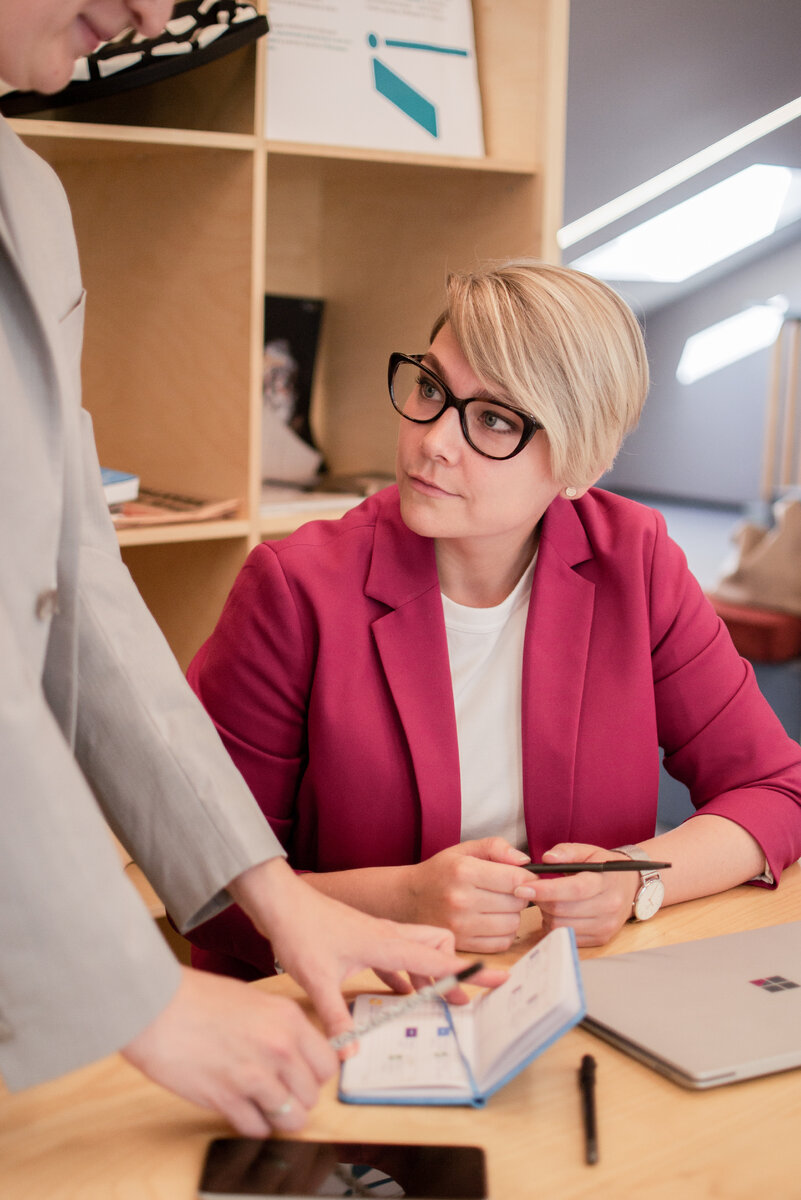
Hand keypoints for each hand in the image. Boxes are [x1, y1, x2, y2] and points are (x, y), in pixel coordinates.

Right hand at [121, 966, 336, 1135]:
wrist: (155, 1006)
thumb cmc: (195, 998)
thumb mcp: (253, 1000)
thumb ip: (279, 1027)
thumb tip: (294, 1052)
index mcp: (288, 1018)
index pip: (327, 1063)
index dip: (314, 1074)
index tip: (302, 1076)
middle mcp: (278, 1047)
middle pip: (312, 1095)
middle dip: (298, 1097)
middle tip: (280, 1091)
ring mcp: (254, 1075)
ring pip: (292, 1118)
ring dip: (279, 1116)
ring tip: (262, 1105)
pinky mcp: (227, 1099)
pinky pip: (257, 1128)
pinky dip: (252, 1125)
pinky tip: (241, 1110)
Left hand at [229, 859, 506, 1042]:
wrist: (281, 902)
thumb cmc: (300, 931)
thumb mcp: (316, 980)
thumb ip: (337, 1018)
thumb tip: (349, 1054)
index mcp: (387, 942)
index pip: (439, 959)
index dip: (470, 973)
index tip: (500, 979)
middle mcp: (388, 935)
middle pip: (437, 947)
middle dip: (452, 971)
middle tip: (460, 1001)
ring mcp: (376, 935)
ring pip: (418, 950)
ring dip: (429, 973)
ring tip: (436, 1001)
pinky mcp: (363, 939)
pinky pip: (396, 956)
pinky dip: (404, 973)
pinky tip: (399, 991)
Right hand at [404, 837, 534, 952]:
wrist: (409, 899)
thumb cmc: (441, 872)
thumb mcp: (464, 850)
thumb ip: (496, 847)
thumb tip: (525, 861)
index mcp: (463, 871)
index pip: (515, 879)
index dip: (528, 878)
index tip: (526, 878)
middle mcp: (462, 899)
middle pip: (517, 902)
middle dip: (520, 895)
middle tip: (508, 890)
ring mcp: (461, 925)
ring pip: (512, 923)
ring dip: (513, 915)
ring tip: (499, 905)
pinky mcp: (462, 944)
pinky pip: (502, 943)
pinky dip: (505, 933)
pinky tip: (494, 921)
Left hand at [515, 843, 637, 946]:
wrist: (630, 887)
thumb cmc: (604, 868)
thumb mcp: (588, 852)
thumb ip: (567, 852)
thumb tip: (546, 858)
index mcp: (605, 881)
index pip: (573, 889)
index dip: (545, 890)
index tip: (522, 888)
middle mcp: (609, 906)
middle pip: (563, 910)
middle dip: (542, 901)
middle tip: (536, 891)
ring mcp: (606, 925)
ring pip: (561, 926)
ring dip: (547, 915)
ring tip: (550, 902)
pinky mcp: (602, 939)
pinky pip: (567, 937)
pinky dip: (556, 926)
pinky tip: (559, 914)